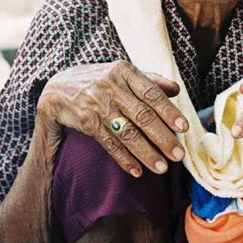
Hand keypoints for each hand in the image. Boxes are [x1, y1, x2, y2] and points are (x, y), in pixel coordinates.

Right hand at [37, 61, 188, 177]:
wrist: (59, 87)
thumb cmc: (101, 80)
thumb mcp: (123, 73)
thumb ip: (151, 80)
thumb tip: (176, 90)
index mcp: (125, 71)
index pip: (151, 93)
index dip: (168, 111)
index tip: (183, 127)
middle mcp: (112, 87)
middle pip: (142, 115)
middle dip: (162, 137)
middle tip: (178, 154)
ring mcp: (99, 105)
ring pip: (127, 132)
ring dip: (146, 152)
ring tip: (163, 167)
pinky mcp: (88, 122)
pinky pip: (109, 143)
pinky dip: (124, 159)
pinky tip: (137, 171)